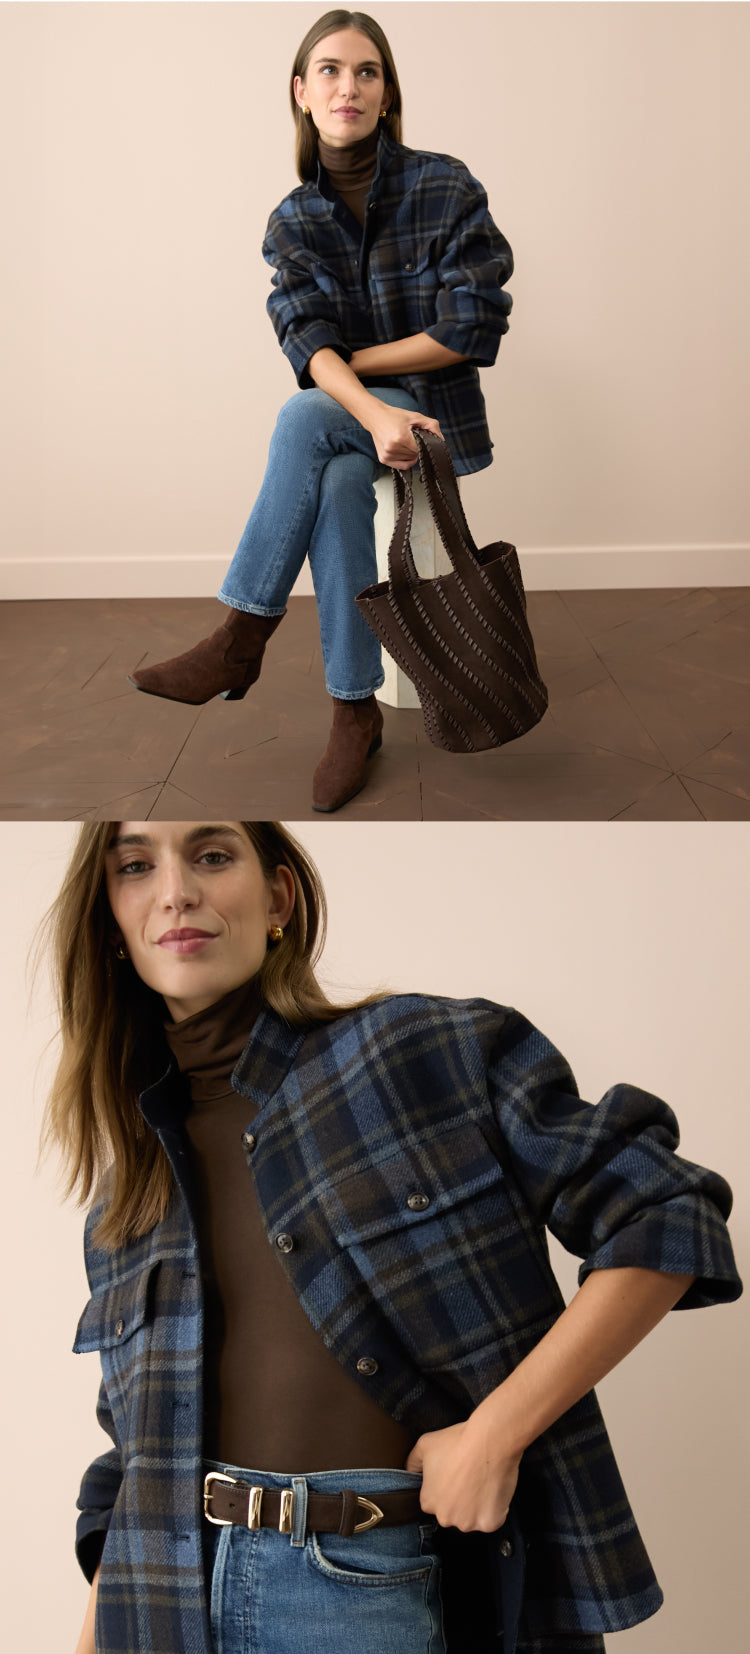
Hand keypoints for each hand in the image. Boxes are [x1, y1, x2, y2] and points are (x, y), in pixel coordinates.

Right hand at [364, 404, 442, 468]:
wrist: (375, 417)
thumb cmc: (395, 416)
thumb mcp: (416, 416)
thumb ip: (432, 426)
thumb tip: (441, 440)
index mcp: (401, 437)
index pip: (421, 448)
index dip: (422, 442)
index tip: (418, 435)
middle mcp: (392, 448)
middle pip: (415, 455)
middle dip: (416, 446)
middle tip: (409, 436)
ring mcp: (387, 455)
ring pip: (409, 460)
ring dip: (410, 453)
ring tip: (403, 440)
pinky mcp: (384, 459)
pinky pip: (402, 466)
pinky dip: (405, 459)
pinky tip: (401, 449)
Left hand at [405, 1417, 520, 1532]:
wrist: (490, 1441)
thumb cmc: (459, 1442)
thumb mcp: (425, 1445)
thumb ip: (413, 1462)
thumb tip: (409, 1471)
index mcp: (428, 1502)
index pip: (434, 1501)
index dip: (445, 1487)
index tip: (453, 1476)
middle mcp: (446, 1517)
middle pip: (453, 1512)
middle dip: (460, 1500)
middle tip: (468, 1477)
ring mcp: (469, 1522)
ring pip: (472, 1518)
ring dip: (476, 1506)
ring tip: (481, 1481)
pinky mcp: (489, 1524)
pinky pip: (491, 1520)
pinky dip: (494, 1509)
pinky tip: (492, 1490)